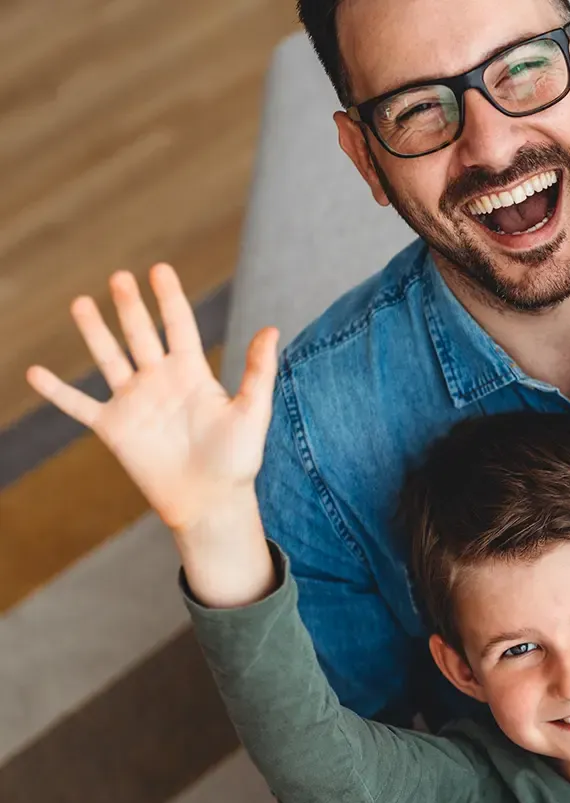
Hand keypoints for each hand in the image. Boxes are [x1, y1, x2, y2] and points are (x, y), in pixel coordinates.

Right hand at [25, 265, 278, 533]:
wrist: (210, 502)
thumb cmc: (237, 460)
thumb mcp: (252, 412)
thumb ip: (259, 372)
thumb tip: (271, 329)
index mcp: (193, 373)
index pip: (179, 326)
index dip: (169, 299)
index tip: (159, 270)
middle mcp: (160, 381)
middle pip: (141, 335)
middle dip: (130, 307)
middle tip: (119, 277)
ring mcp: (134, 402)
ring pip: (108, 358)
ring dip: (94, 332)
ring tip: (79, 302)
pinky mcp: (113, 428)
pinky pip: (79, 405)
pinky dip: (57, 391)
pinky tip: (34, 372)